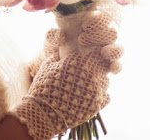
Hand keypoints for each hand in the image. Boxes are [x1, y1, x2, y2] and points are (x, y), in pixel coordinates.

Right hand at [14, 9, 122, 139]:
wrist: (43, 115)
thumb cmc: (44, 86)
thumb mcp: (49, 63)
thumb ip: (58, 47)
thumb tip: (61, 33)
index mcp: (82, 60)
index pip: (97, 49)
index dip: (93, 48)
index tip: (87, 49)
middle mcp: (94, 73)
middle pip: (103, 63)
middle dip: (96, 64)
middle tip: (84, 68)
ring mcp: (98, 90)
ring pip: (105, 79)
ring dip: (98, 79)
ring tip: (84, 83)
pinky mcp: (98, 105)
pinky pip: (106, 95)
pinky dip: (99, 94)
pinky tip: (88, 94)